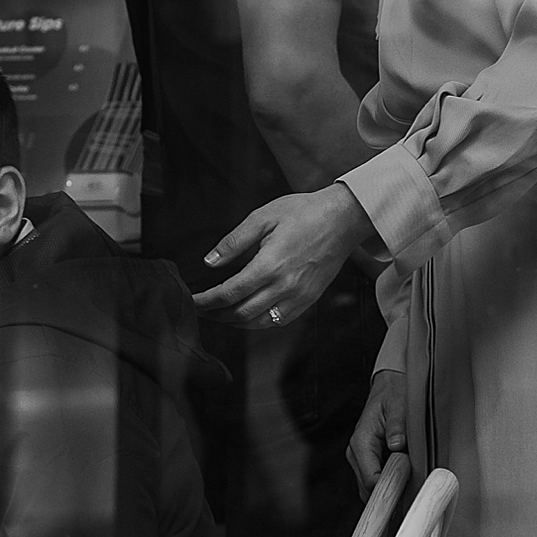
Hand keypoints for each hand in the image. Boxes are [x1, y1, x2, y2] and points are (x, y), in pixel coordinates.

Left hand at [191, 184, 372, 328]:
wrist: (343, 219)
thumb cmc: (304, 213)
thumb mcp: (263, 217)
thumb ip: (234, 242)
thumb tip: (210, 262)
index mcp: (270, 265)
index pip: (229, 293)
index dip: (207, 301)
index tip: (193, 301)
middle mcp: (284, 286)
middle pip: (241, 313)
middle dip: (216, 315)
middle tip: (201, 310)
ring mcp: (299, 296)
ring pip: (259, 323)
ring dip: (235, 322)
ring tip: (220, 314)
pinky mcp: (309, 300)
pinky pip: (279, 321)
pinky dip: (259, 323)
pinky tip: (248, 315)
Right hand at [348, 369, 412, 494]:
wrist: (388, 387)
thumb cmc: (392, 395)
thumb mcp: (398, 405)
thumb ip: (397, 426)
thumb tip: (397, 444)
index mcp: (361, 442)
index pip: (370, 480)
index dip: (389, 489)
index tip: (409, 489)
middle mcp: (356, 453)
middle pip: (367, 489)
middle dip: (390, 492)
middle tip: (414, 490)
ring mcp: (360, 459)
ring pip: (370, 488)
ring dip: (390, 488)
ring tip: (411, 482)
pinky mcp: (367, 460)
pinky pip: (375, 480)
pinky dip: (389, 482)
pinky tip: (405, 477)